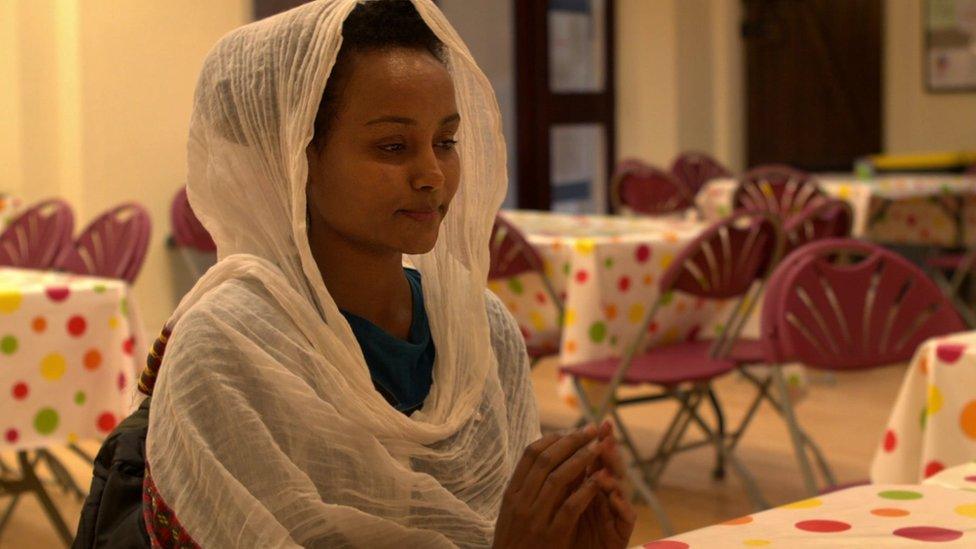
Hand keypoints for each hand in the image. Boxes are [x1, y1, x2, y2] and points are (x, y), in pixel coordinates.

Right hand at [493, 425, 604, 548]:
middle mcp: (521, 502)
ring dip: (581, 459)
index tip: (571, 430)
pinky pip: (570, 506)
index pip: (530, 454)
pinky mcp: (551, 535)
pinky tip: (599, 479)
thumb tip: (548, 460)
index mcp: (511, 493)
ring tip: (599, 448)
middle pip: (546, 460)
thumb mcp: (514, 513)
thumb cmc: (516, 543)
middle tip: (591, 430)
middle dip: (572, 441)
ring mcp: (535, 518)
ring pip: (558, 478)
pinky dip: (585, 490)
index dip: (553, 438)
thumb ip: (527, 489)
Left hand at [571, 422, 636, 548]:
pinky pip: (626, 518)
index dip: (597, 444)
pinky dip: (621, 506)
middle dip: (610, 453)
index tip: (597, 425)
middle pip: (612, 470)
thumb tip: (555, 449)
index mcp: (592, 488)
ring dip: (614, 476)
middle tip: (607, 437)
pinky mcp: (621, 534)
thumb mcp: (560, 505)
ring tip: (606, 466)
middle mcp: (607, 498)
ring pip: (621, 490)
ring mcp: (615, 515)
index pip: (597, 461)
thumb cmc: (565, 534)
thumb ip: (565, 480)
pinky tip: (613, 496)